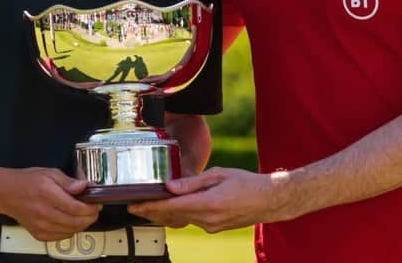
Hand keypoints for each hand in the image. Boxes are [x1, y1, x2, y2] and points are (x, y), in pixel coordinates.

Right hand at [0, 167, 100, 240]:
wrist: (7, 193)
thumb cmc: (29, 180)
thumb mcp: (50, 172)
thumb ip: (68, 181)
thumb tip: (84, 186)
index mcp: (48, 194)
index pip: (76, 208)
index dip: (90, 207)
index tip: (97, 202)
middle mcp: (44, 213)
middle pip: (75, 222)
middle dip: (90, 217)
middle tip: (95, 209)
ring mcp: (40, 226)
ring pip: (70, 231)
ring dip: (82, 224)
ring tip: (86, 214)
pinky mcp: (38, 234)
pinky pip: (61, 237)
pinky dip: (71, 231)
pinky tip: (72, 222)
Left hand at [128, 167, 290, 232]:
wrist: (268, 201)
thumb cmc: (246, 182)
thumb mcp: (218, 175)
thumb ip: (192, 182)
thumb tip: (169, 186)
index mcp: (208, 204)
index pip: (172, 207)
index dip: (151, 206)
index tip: (135, 204)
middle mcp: (207, 220)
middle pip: (172, 216)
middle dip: (152, 212)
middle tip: (133, 206)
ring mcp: (211, 226)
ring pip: (181, 220)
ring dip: (163, 215)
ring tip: (146, 208)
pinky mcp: (214, 227)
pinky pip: (191, 221)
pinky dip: (177, 215)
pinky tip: (170, 209)